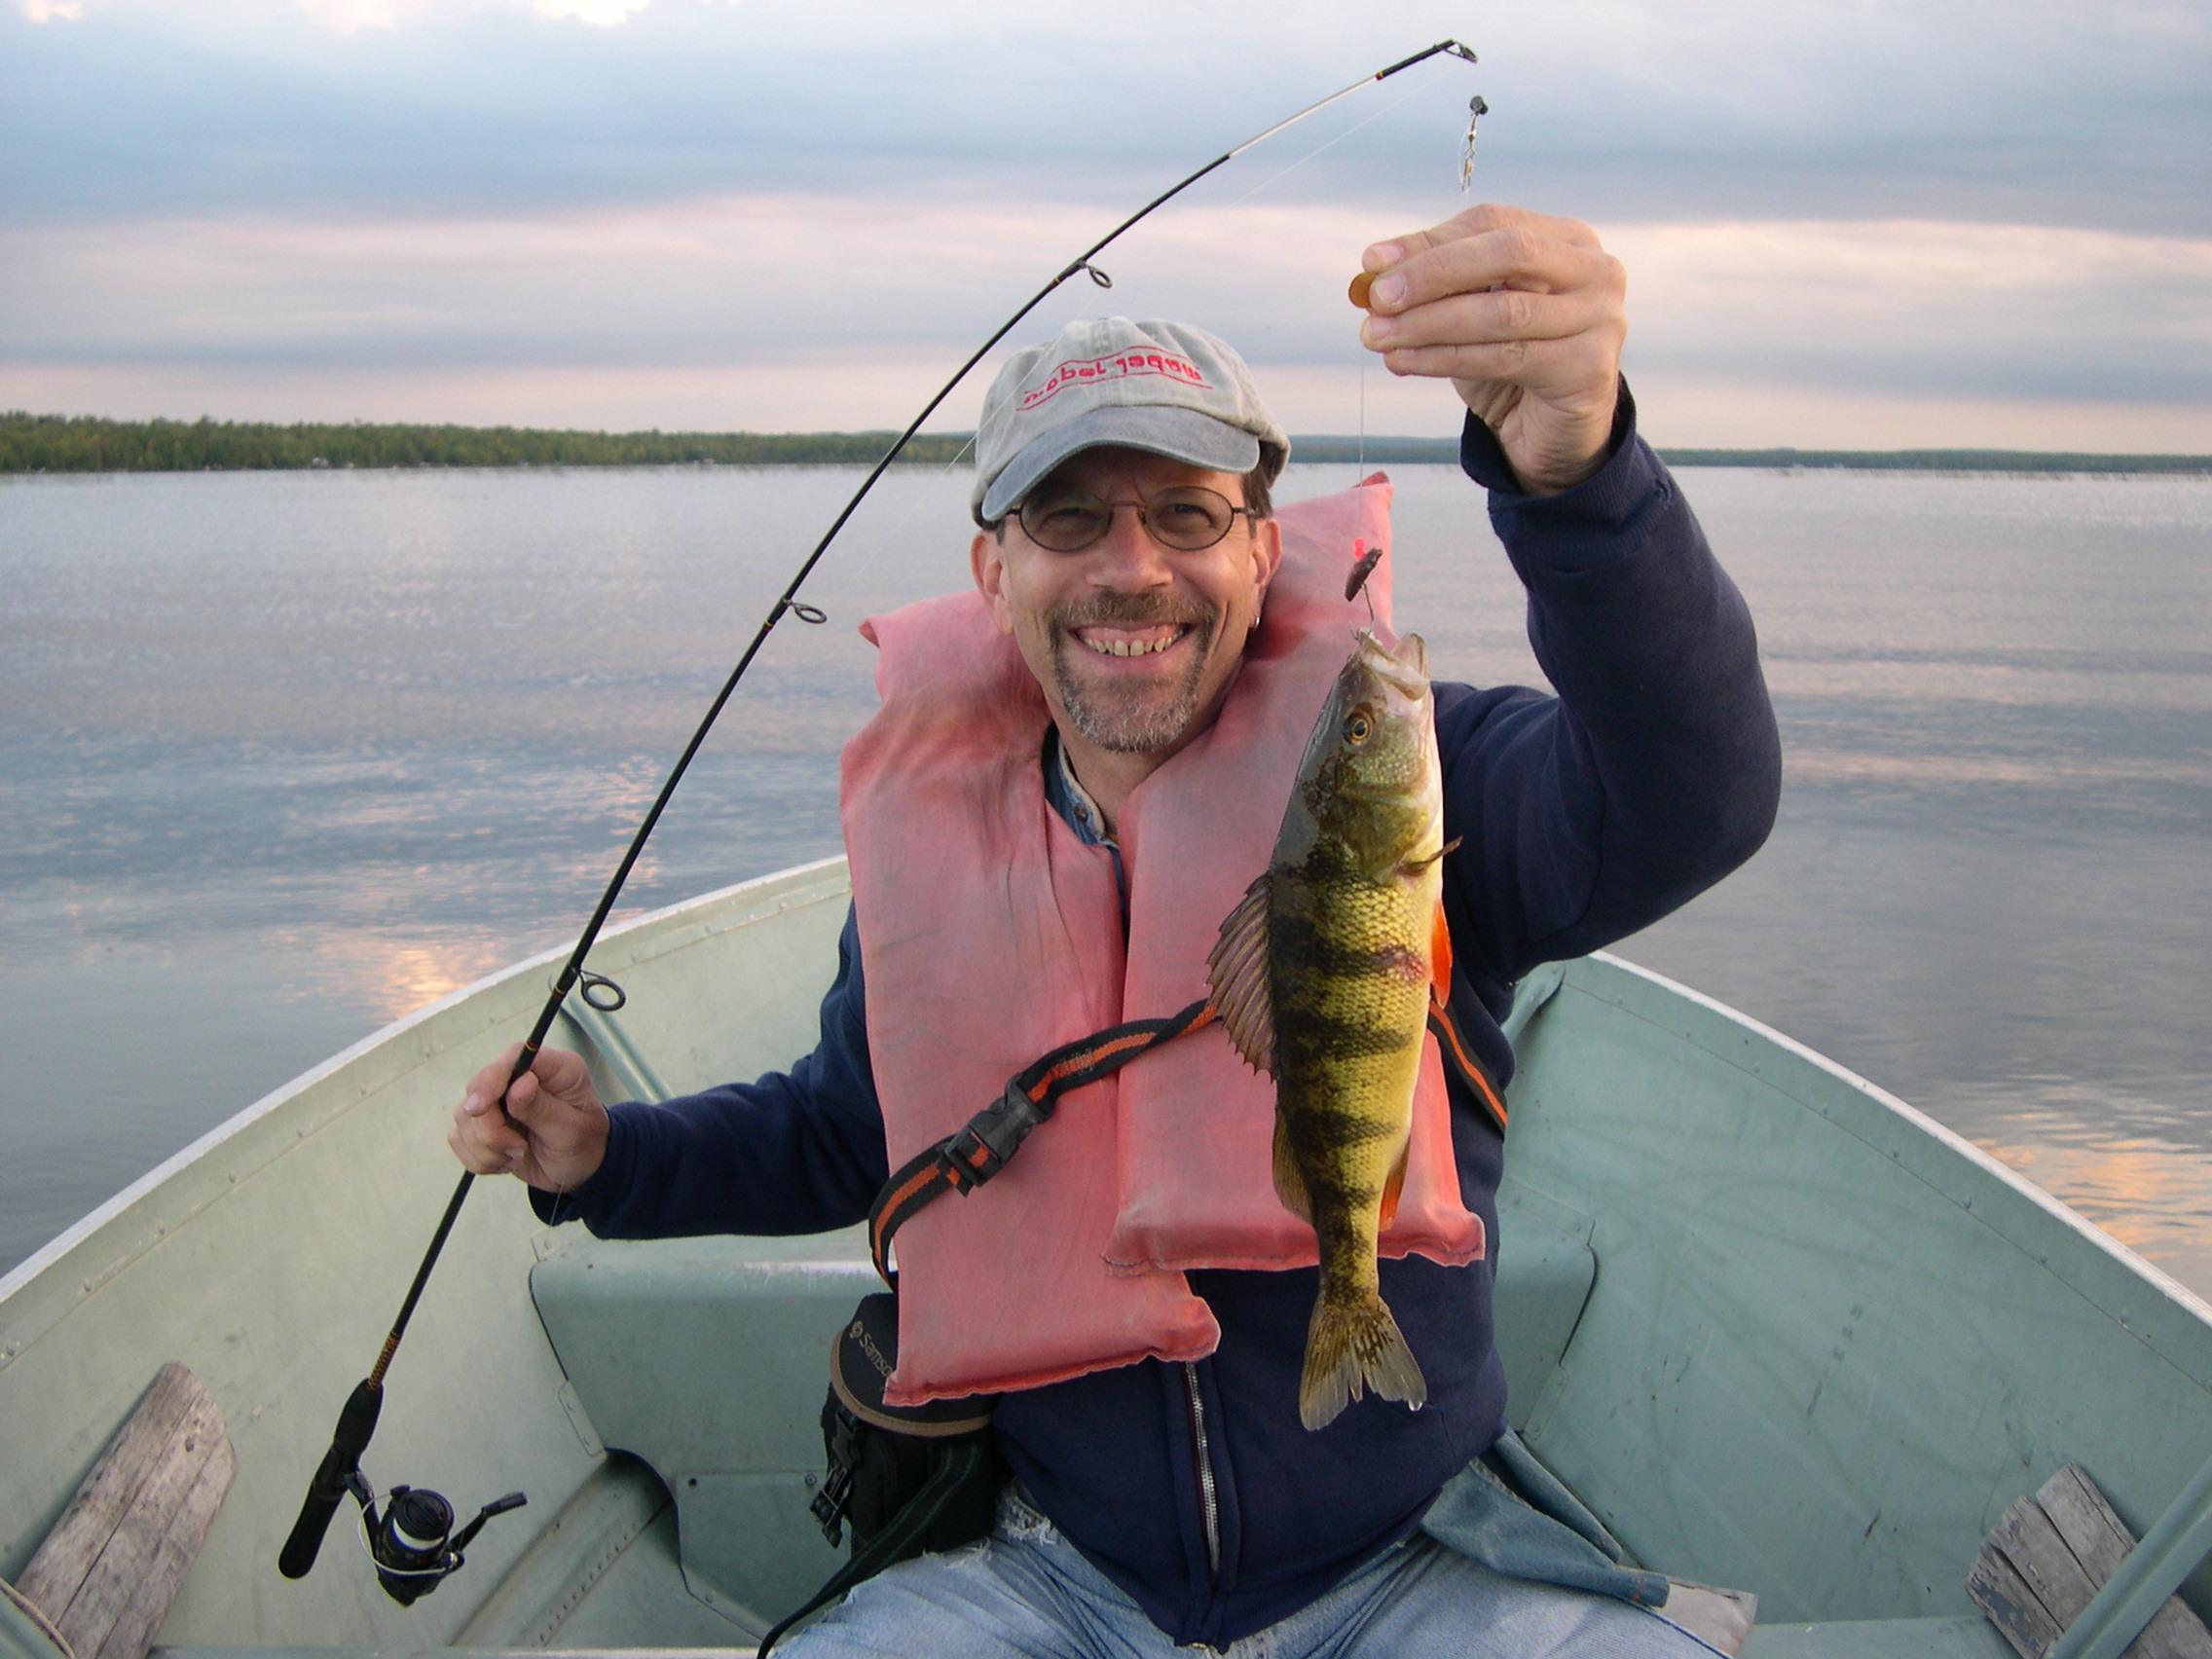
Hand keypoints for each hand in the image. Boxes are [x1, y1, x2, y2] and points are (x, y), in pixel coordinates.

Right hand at [448, 1042, 608, 1192]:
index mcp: (553, 1068)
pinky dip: (480, 1159)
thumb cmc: (584, 1142)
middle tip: (519, 1150)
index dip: (491, 1079)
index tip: (479, 1108)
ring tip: (519, 1155)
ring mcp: (498, 1099)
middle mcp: (521, 1077)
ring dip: (487, 1148)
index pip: (514, 1056)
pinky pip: (459, 1139)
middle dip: (491, 1130)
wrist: (578, 1168)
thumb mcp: (572, 1129)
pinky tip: (507, 1161)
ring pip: (464, 1118)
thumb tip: (520, 1084)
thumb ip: (543, 1108)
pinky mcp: (482, 1123)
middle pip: (479, 1089)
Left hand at [1357, 203, 1626, 494]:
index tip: (1372, 263)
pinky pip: (1505, 358)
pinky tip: (1405, 362)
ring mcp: (1600, 318)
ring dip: (1430, 324)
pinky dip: (1445, 359)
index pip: (1492, 223)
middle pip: (1509, 253)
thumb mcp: (1471, 310)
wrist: (1550, 428)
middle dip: (1434, 273)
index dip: (1430, 241)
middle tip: (1379, 298)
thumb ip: (1436, 281)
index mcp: (1566, 239)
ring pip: (1503, 312)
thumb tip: (1375, 265)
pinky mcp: (1588, 368)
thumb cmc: (1511, 357)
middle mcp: (1594, 270)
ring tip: (1379, 336)